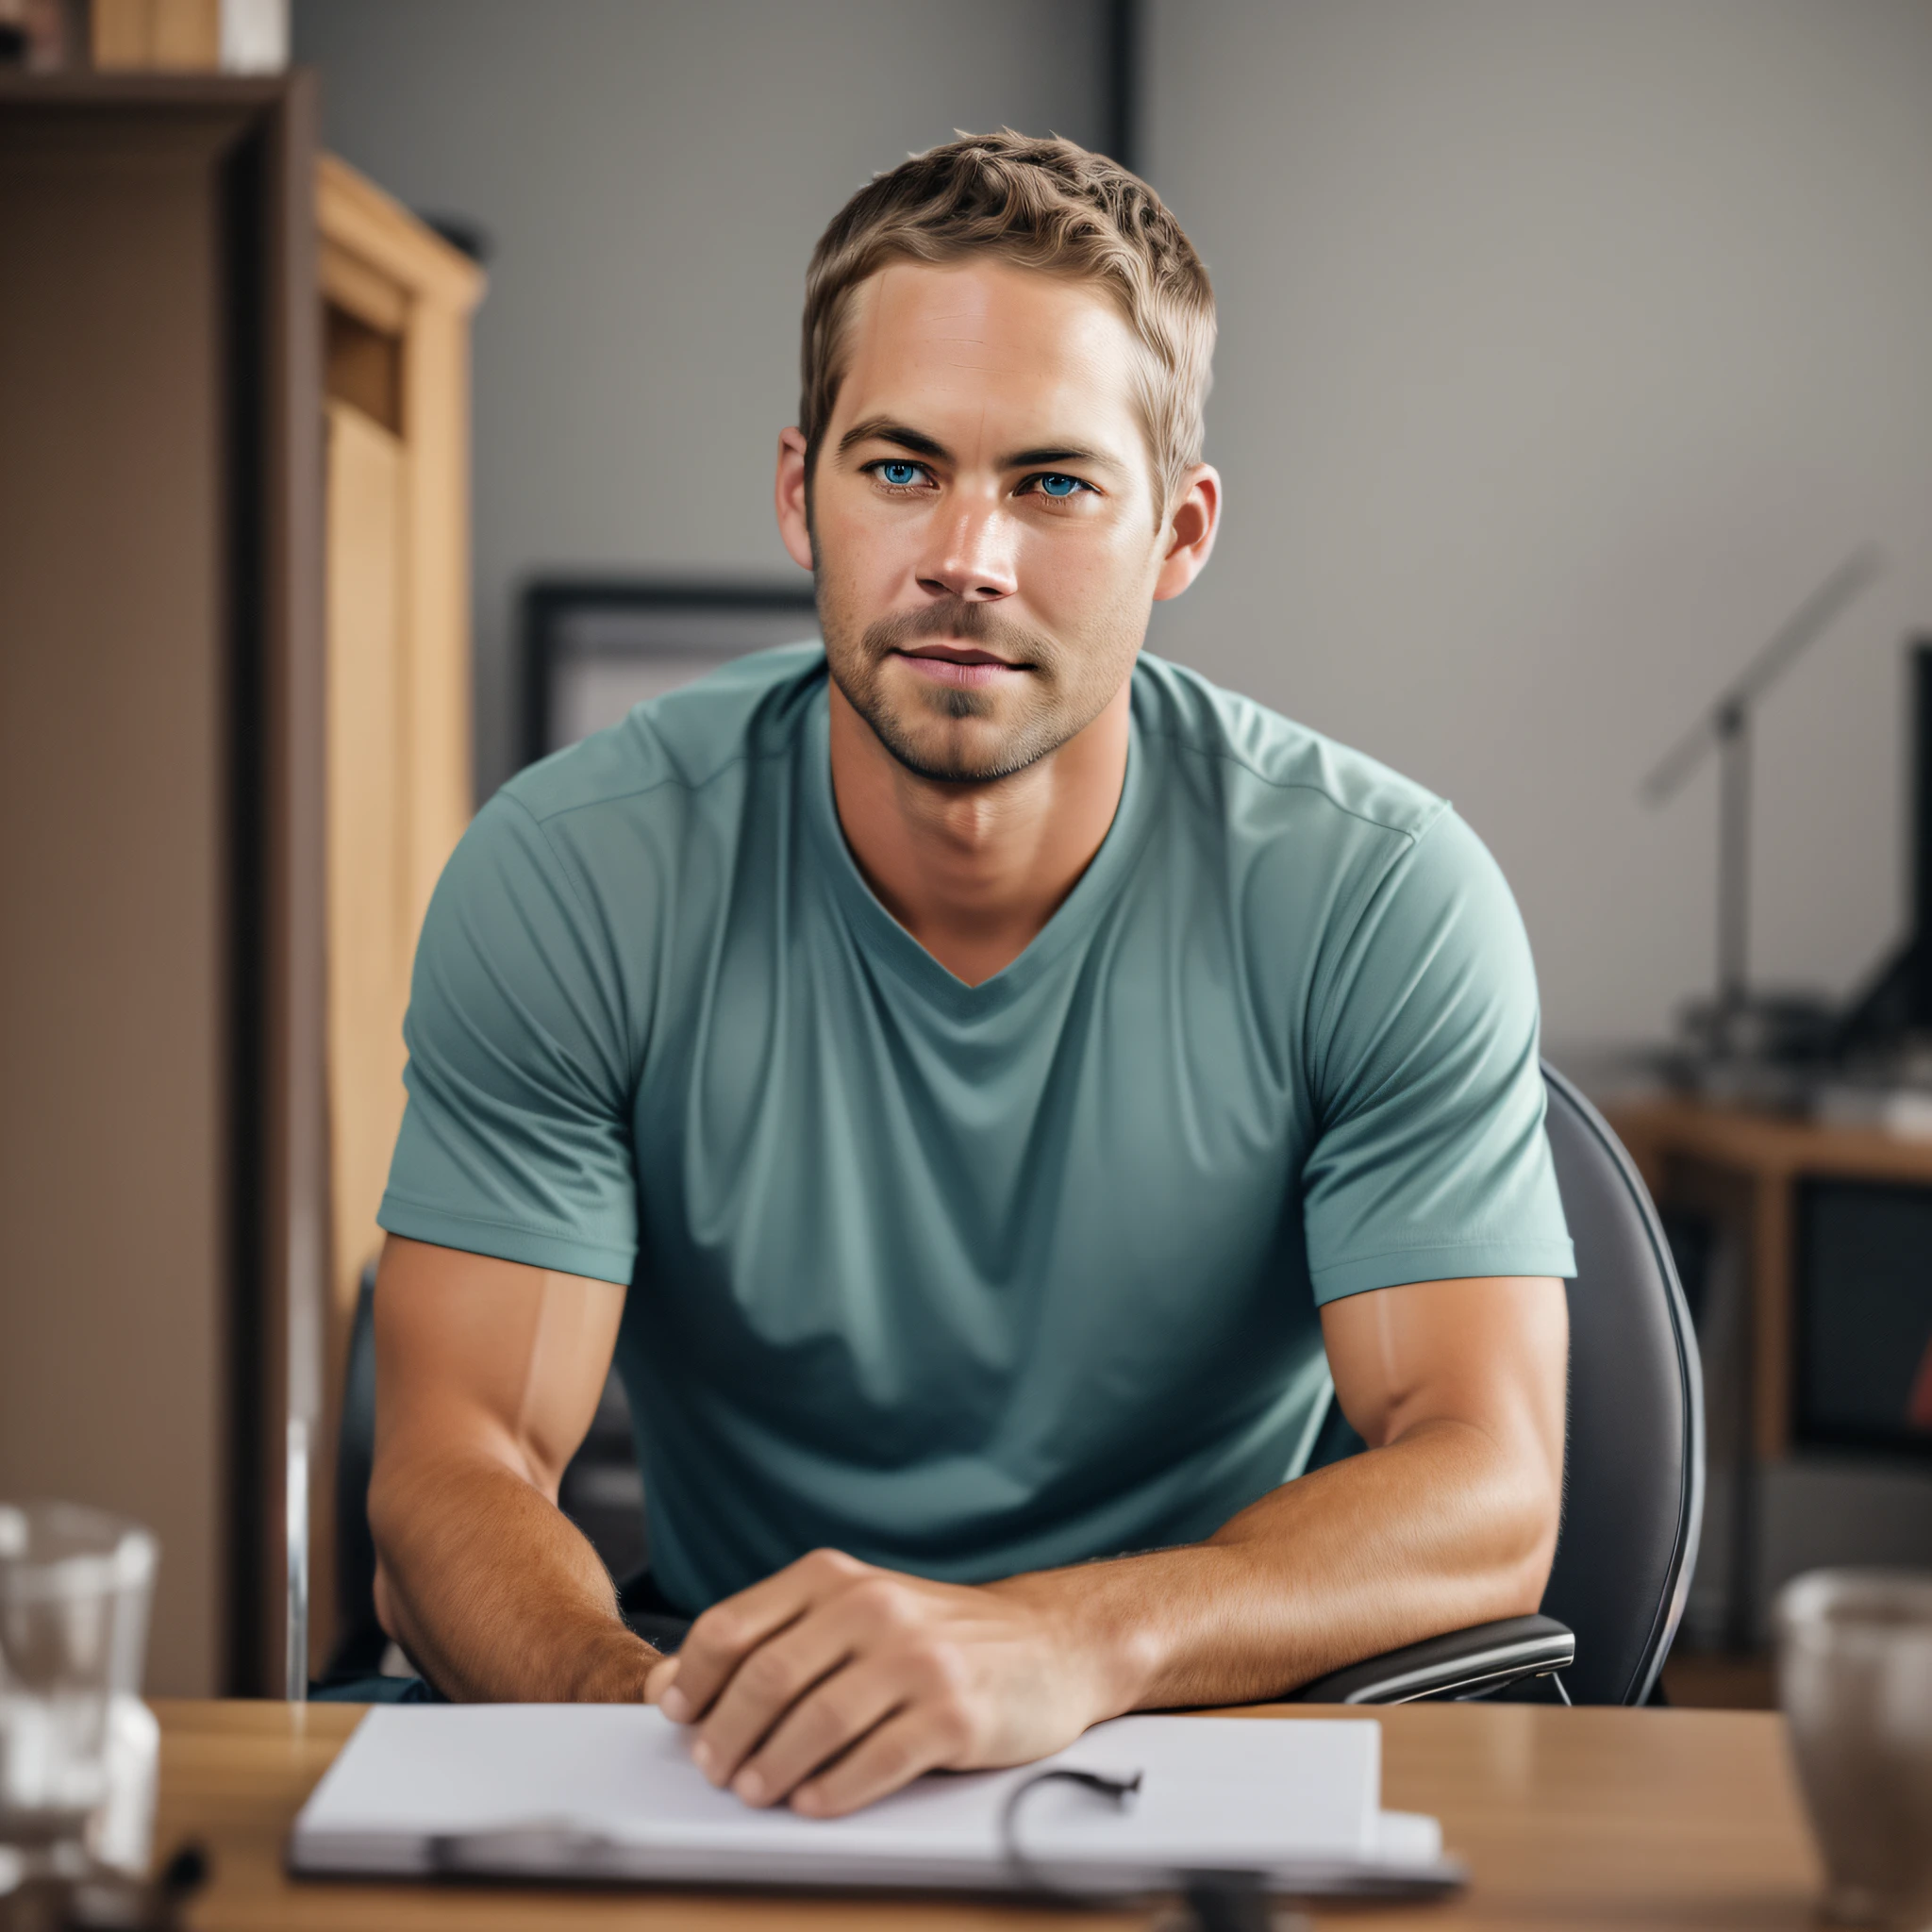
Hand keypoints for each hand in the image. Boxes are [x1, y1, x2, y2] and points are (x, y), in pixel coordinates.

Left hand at [642, 1549, 1113, 1816]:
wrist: (1050, 1644)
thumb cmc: (938, 1637)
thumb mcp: (854, 1614)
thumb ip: (774, 1639)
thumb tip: (675, 1684)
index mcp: (835, 1578)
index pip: (733, 1625)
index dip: (692, 1679)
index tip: (678, 1716)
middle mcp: (873, 1607)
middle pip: (767, 1678)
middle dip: (725, 1734)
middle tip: (714, 1768)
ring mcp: (917, 1658)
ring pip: (815, 1722)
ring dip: (771, 1768)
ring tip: (756, 1791)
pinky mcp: (954, 1713)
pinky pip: (875, 1761)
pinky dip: (832, 1790)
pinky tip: (814, 1802)